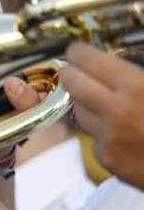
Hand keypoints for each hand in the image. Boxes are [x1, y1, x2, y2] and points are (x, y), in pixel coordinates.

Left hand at [61, 41, 143, 188]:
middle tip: (76, 69)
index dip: (79, 52)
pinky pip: (94, 136)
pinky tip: (120, 127)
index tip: (77, 50)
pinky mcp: (107, 159)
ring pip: (79, 111)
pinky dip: (101, 130)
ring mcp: (108, 138)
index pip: (88, 61)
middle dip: (72, 73)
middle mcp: (116, 112)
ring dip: (85, 102)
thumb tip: (118, 62)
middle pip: (72, 84)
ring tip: (102, 97)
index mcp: (136, 88)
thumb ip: (139, 74)